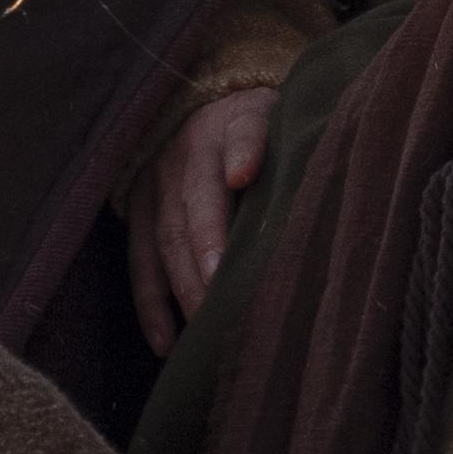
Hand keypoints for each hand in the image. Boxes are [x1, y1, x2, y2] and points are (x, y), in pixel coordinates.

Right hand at [125, 85, 275, 354]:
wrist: (202, 109)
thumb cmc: (262, 131)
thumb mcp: (281, 122)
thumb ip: (292, 152)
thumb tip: (314, 194)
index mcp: (233, 122)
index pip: (244, 132)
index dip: (243, 152)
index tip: (243, 176)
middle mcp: (190, 150)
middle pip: (197, 204)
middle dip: (208, 252)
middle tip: (224, 297)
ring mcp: (158, 182)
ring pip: (167, 239)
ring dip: (185, 286)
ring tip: (205, 325)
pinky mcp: (138, 211)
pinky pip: (141, 262)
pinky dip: (151, 306)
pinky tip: (167, 343)